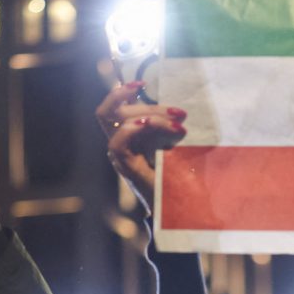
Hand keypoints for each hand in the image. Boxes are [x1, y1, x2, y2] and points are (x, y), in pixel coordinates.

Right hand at [95, 83, 186, 213]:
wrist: (180, 210)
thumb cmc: (181, 179)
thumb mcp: (177, 146)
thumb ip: (171, 127)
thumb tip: (181, 108)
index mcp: (130, 137)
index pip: (112, 108)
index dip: (121, 90)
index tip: (143, 83)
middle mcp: (121, 144)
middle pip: (114, 109)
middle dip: (149, 104)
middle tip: (179, 113)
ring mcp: (121, 156)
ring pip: (116, 120)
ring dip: (148, 115)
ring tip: (177, 126)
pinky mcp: (125, 167)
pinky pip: (117, 142)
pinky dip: (132, 128)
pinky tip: (150, 126)